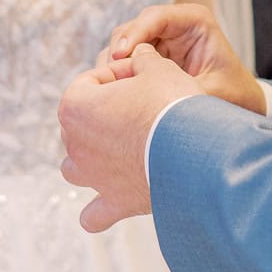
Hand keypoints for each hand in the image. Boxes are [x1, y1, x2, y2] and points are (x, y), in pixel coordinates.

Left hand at [59, 43, 198, 232]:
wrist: (196, 150)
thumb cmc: (172, 105)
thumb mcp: (157, 67)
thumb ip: (142, 59)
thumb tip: (139, 56)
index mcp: (75, 106)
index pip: (90, 81)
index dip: (118, 74)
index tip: (144, 76)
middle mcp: (75, 145)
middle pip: (81, 122)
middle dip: (106, 112)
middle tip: (147, 105)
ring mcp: (93, 177)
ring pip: (75, 167)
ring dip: (91, 158)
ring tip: (121, 149)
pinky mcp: (115, 203)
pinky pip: (94, 215)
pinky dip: (99, 210)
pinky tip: (112, 200)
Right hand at [101, 4, 265, 113]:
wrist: (240, 101)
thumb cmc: (233, 93)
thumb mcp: (211, 92)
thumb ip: (180, 89)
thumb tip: (145, 92)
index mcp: (195, 20)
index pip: (155, 17)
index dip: (134, 34)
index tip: (120, 57)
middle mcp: (174, 24)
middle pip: (133, 27)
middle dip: (119, 51)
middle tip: (111, 79)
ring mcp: (160, 37)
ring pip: (123, 42)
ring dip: (115, 64)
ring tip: (112, 87)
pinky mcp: (150, 53)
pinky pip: (125, 58)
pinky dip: (118, 72)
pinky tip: (117, 91)